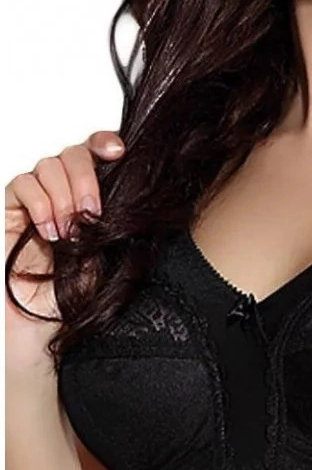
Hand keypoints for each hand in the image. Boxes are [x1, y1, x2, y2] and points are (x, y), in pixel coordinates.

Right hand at [5, 132, 125, 363]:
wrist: (43, 326)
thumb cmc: (77, 295)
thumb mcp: (112, 254)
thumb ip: (120, 223)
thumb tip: (140, 200)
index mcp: (92, 198)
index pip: (97, 154)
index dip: (105, 143)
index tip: (119, 152)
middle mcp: (64, 194)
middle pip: (72, 154)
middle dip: (85, 178)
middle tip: (92, 213)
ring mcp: (37, 201)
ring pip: (48, 166)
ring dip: (63, 194)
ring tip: (70, 231)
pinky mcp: (11, 211)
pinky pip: (23, 185)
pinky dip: (39, 203)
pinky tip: (49, 231)